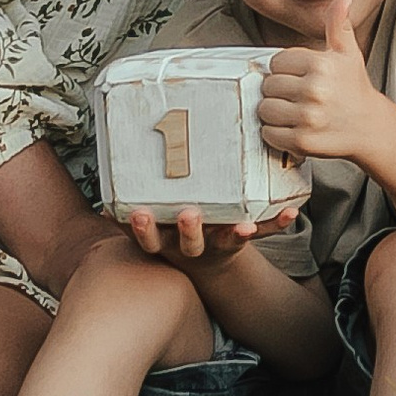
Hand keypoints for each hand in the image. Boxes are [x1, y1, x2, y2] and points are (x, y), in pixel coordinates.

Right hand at [125, 199, 305, 269]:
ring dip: (234, 234)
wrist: (203, 259)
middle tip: (188, 214)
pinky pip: (263, 233)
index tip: (138, 214)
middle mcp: (189, 244)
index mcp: (163, 237)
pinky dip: (276, 223)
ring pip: (225, 242)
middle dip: (187, 230)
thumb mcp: (149, 213)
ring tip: (244, 226)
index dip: (142, 229)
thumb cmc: (169, 221)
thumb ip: (134, 187)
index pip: (147, 237)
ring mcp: (217, 243)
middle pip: (187, 243)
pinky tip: (291, 212)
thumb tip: (105, 137)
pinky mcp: (243, 237)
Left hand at [253, 0, 391, 169]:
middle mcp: (314, 90)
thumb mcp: (348, 53)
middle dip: (278, 91)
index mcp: (321, 65)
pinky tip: (293, 128)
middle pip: (268, 86)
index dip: (285, 70)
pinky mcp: (302, 141)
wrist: (370, 128)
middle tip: (297, 96)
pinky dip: (275, 133)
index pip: (276, 62)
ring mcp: (307, 117)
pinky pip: (268, 133)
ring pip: (265, 110)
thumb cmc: (354, 89)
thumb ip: (339, 24)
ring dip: (274, 113)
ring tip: (293, 112)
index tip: (299, 77)